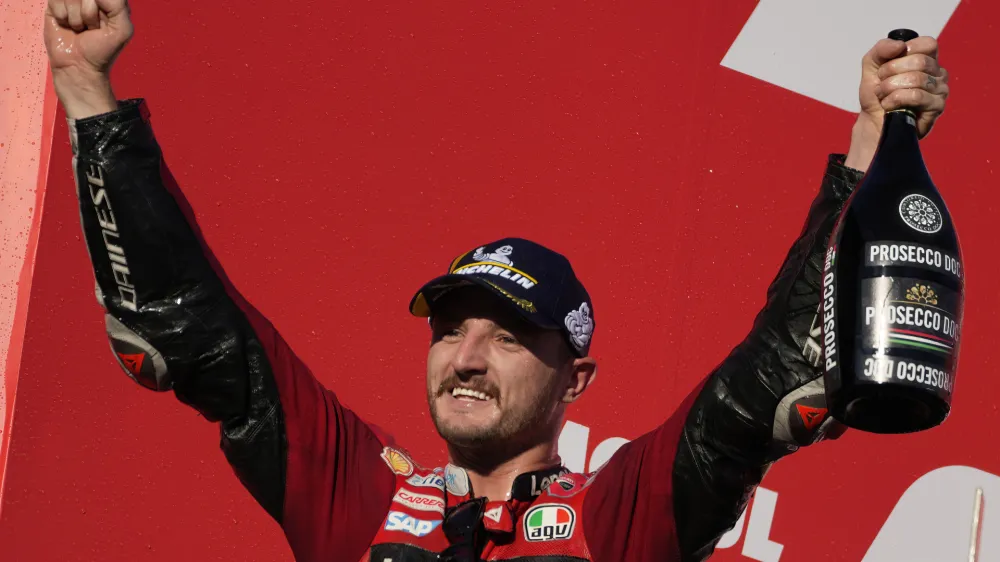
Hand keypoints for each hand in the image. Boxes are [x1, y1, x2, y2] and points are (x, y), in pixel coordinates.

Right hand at [44, 0, 133, 118]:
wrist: (78, 67)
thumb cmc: (102, 51)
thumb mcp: (122, 30)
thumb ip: (118, 6)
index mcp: (109, 3)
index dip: (100, 6)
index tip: (103, 23)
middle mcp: (90, 1)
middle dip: (89, 13)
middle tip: (91, 28)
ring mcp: (71, 2)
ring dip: (76, 18)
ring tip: (79, 29)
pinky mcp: (54, 7)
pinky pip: (55, 0)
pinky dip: (62, 16)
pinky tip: (66, 26)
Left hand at [844, 35, 949, 171]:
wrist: (873, 119)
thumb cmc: (877, 92)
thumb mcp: (872, 65)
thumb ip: (882, 48)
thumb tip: (899, 45)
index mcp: (927, 58)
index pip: (928, 44)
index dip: (904, 52)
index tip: (887, 65)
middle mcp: (938, 72)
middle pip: (919, 61)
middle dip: (891, 72)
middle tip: (881, 83)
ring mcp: (940, 89)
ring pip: (917, 79)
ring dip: (890, 87)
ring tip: (883, 95)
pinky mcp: (937, 106)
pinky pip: (916, 96)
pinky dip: (895, 99)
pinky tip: (889, 105)